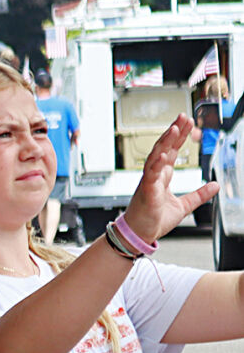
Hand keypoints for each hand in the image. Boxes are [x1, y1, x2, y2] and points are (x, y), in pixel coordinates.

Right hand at [123, 115, 217, 242]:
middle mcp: (154, 175)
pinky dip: (157, 163)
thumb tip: (215, 186)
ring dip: (165, 142)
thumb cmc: (153, 221)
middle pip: (164, 148)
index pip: (172, 151)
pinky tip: (164, 153)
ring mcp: (148, 181)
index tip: (188, 123)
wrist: (138, 235)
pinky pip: (150, 174)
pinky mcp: (145, 191)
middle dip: (174, 132)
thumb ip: (199, 195)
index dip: (180, 137)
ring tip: (174, 128)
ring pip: (156, 156)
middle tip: (183, 116)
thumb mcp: (184, 206)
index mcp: (162, 177)